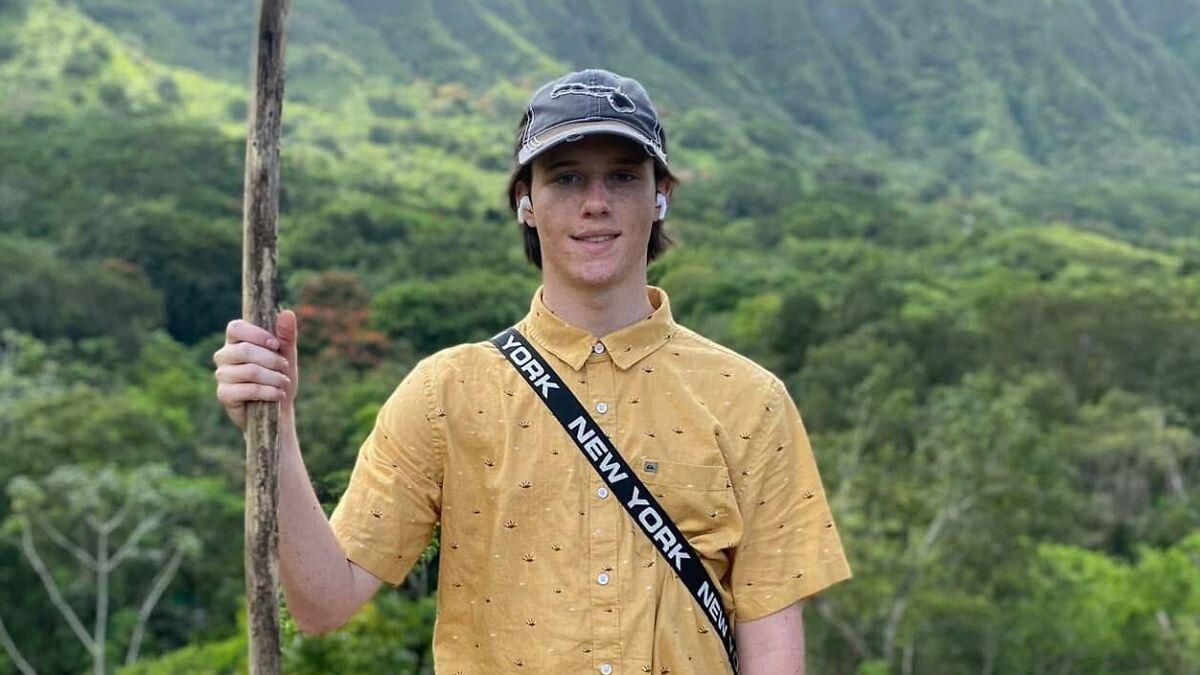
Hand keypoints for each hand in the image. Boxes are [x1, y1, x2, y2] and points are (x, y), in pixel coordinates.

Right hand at [212, 309, 299, 429]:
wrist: (278, 408)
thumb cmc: (280, 376)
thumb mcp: (287, 354)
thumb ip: (286, 335)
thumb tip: (287, 313)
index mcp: (236, 341)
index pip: (236, 327)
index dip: (256, 334)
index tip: (276, 345)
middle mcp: (224, 355)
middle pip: (244, 350)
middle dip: (272, 360)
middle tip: (285, 368)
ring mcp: (222, 375)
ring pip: (249, 371)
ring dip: (274, 378)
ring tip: (284, 383)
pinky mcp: (224, 394)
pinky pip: (247, 390)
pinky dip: (268, 392)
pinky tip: (278, 395)